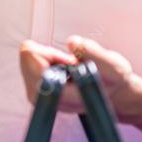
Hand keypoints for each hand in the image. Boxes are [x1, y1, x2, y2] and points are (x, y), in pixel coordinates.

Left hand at [20, 36, 140, 115]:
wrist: (114, 95)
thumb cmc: (113, 82)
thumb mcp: (112, 65)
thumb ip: (92, 53)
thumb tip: (72, 43)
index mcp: (58, 96)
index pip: (34, 66)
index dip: (51, 54)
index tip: (69, 60)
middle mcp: (43, 98)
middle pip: (27, 59)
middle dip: (48, 54)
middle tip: (70, 61)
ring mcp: (37, 94)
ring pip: (28, 60)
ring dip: (48, 56)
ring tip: (69, 64)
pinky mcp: (37, 89)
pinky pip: (31, 63)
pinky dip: (47, 59)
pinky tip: (64, 66)